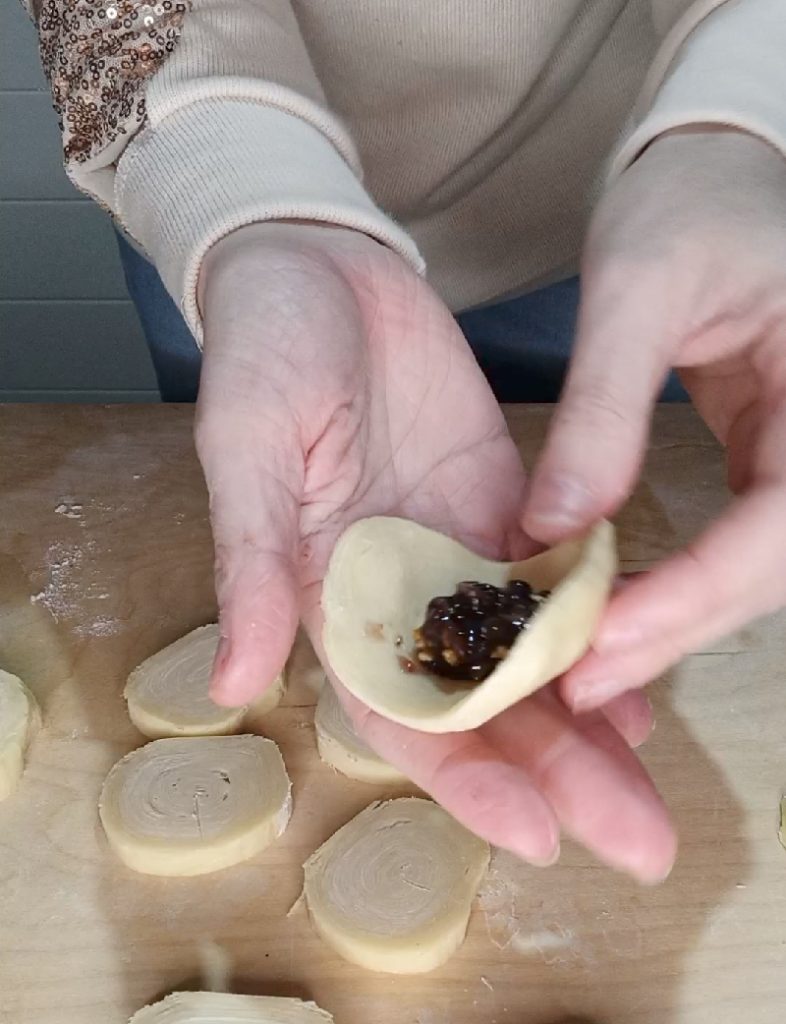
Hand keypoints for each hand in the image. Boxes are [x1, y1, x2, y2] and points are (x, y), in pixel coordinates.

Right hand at [196, 221, 673, 881]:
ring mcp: (459, 547)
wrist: (319, 268)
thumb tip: (233, 682)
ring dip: (591, 716)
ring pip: (529, 654)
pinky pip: (555, 577)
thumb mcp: (246, 448)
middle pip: (485, 705)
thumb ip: (250, 562)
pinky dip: (597, 625)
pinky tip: (644, 664)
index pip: (402, 712)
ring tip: (655, 781)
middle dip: (556, 774)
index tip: (537, 835)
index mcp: (334, 595)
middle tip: (636, 841)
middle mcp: (403, 591)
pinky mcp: (504, 498)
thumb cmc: (262, 351)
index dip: (465, 778)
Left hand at [522, 130, 785, 711]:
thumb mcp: (639, 286)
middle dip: (678, 628)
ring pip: (756, 567)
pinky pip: (736, 544)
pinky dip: (676, 584)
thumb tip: (554, 528)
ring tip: (582, 664)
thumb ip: (603, 405)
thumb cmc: (690, 201)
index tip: (601, 639)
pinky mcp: (771, 463)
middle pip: (774, 567)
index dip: (698, 592)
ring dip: (674, 621)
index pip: (783, 524)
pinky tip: (612, 607)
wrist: (712, 172)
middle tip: (577, 681)